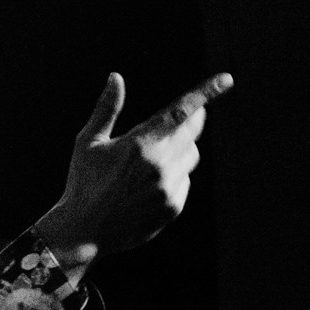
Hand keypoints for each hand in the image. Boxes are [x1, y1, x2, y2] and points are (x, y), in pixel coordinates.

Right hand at [34, 72, 232, 282]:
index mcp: (138, 145)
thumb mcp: (88, 143)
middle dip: (189, 123)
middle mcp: (158, 166)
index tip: (227, 80)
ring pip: (190, 158)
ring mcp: (168, 188)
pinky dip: (173, 178)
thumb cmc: (82, 183)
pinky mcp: (172, 207)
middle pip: (191, 133)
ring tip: (151, 163)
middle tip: (182, 121)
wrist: (84, 232)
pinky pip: (184, 182)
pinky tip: (148, 187)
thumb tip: (116, 77)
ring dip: (179, 152)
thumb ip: (106, 109)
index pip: (180, 113)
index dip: (206, 94)